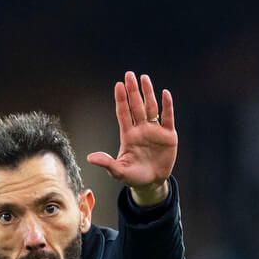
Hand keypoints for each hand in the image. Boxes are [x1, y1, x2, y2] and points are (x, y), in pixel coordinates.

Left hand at [86, 71, 177, 203]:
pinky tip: (165, 93)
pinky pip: (168, 118)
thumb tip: (90, 158)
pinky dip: (167, 106)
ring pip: (151, 107)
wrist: (151, 183)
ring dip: (148, 93)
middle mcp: (141, 129)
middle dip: (133, 91)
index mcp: (128, 135)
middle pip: (136, 106)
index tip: (118, 85)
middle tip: (129, 75)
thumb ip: (107, 163)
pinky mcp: (168, 135)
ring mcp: (155, 131)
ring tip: (144, 78)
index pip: (123, 113)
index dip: (121, 100)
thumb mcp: (119, 172)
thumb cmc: (133, 176)